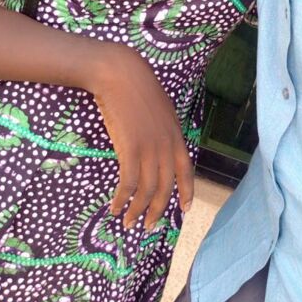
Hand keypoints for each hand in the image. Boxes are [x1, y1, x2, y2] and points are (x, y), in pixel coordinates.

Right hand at [87, 43, 193, 229]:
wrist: (122, 74)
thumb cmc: (138, 87)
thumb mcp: (160, 109)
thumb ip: (163, 129)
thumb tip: (160, 145)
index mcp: (176, 135)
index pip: (187, 170)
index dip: (187, 191)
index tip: (185, 209)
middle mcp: (166, 145)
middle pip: (166, 186)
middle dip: (158, 210)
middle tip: (149, 226)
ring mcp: (149, 148)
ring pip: (147, 190)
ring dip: (138, 210)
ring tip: (129, 222)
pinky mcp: (130, 149)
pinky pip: (129, 184)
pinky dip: (122, 200)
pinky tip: (115, 208)